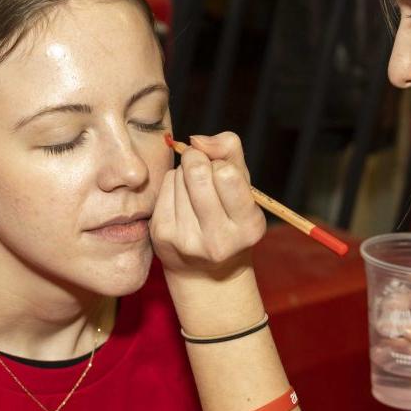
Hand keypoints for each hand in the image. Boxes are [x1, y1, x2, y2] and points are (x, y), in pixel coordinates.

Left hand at [151, 132, 266, 280]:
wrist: (207, 271)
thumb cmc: (230, 217)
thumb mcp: (243, 185)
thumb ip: (230, 151)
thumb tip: (195, 140)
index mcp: (248, 227)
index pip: (226, 174)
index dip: (221, 164)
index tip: (222, 173)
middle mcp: (219, 240)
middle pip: (197, 173)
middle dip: (198, 160)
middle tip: (202, 169)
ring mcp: (186, 240)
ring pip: (178, 176)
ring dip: (185, 174)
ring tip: (194, 193)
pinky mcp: (162, 235)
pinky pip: (163, 186)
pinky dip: (172, 184)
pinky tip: (181, 201)